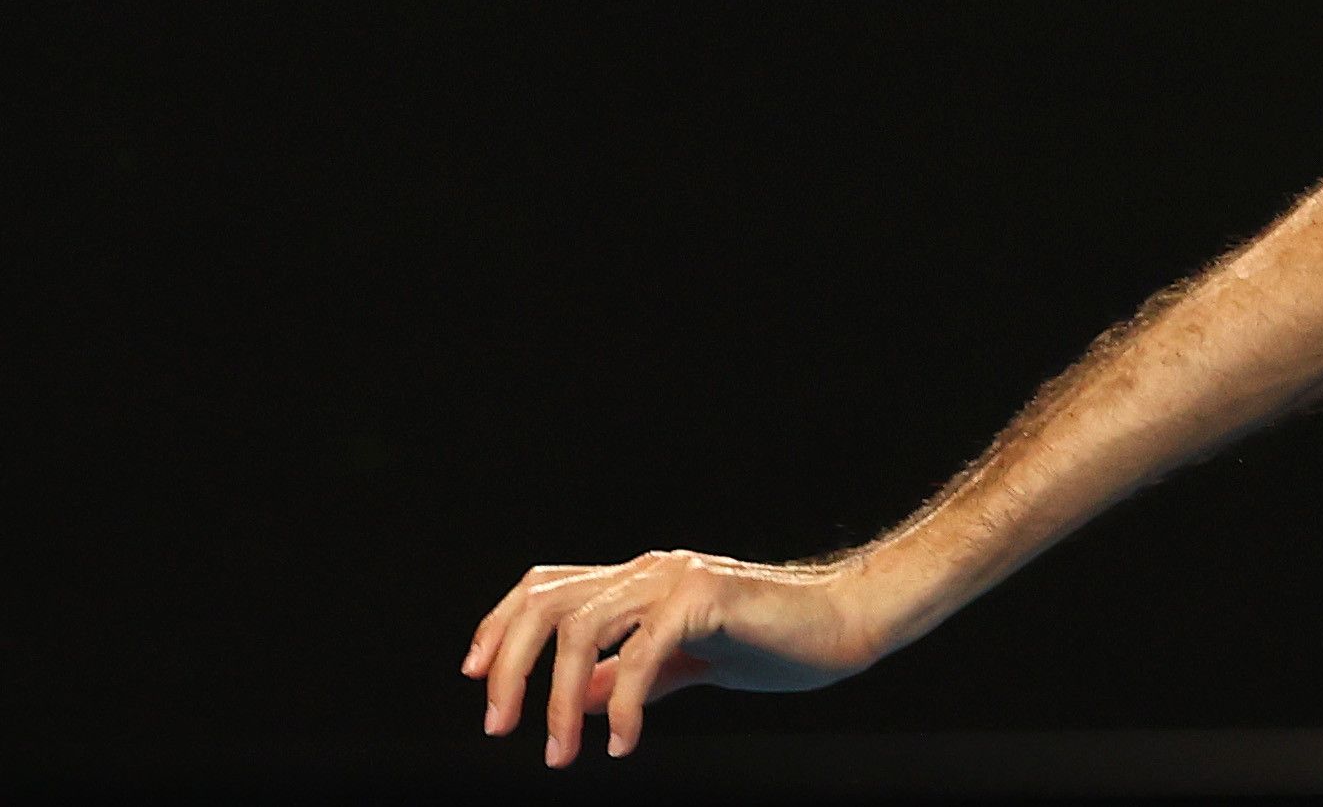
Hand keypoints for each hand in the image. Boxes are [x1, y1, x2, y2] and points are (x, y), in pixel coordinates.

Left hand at [461, 547, 880, 764]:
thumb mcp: (684, 664)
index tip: (476, 679)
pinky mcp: (704, 600)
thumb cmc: (773, 642)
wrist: (846, 624)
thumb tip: (568, 702)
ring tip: (559, 754)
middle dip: (509, 665)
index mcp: (642, 579)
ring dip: (557, 699)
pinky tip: (622, 743)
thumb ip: (629, 675)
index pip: (547, 586)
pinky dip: (619, 704)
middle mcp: (650, 569)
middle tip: (501, 727)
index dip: (499, 625)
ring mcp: (676, 578)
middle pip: (546, 601)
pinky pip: (640, 655)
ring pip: (580, 627)